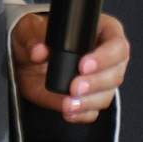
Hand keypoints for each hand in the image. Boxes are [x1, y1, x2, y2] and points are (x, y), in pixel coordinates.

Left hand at [13, 12, 127, 123]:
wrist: (26, 60)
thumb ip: (33, 35)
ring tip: (68, 104)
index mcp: (102, 32)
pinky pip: (92, 111)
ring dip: (88, 102)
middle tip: (74, 87)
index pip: (116, 44)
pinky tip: (68, 111)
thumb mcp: (31, 28)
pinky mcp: (87, 100)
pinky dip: (81, 113)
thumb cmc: (37, 35)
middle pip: (115, 73)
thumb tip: (38, 50)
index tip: (83, 65)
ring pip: (106, 95)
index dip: (105, 57)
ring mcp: (99, 81)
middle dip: (96, 83)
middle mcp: (107, 58)